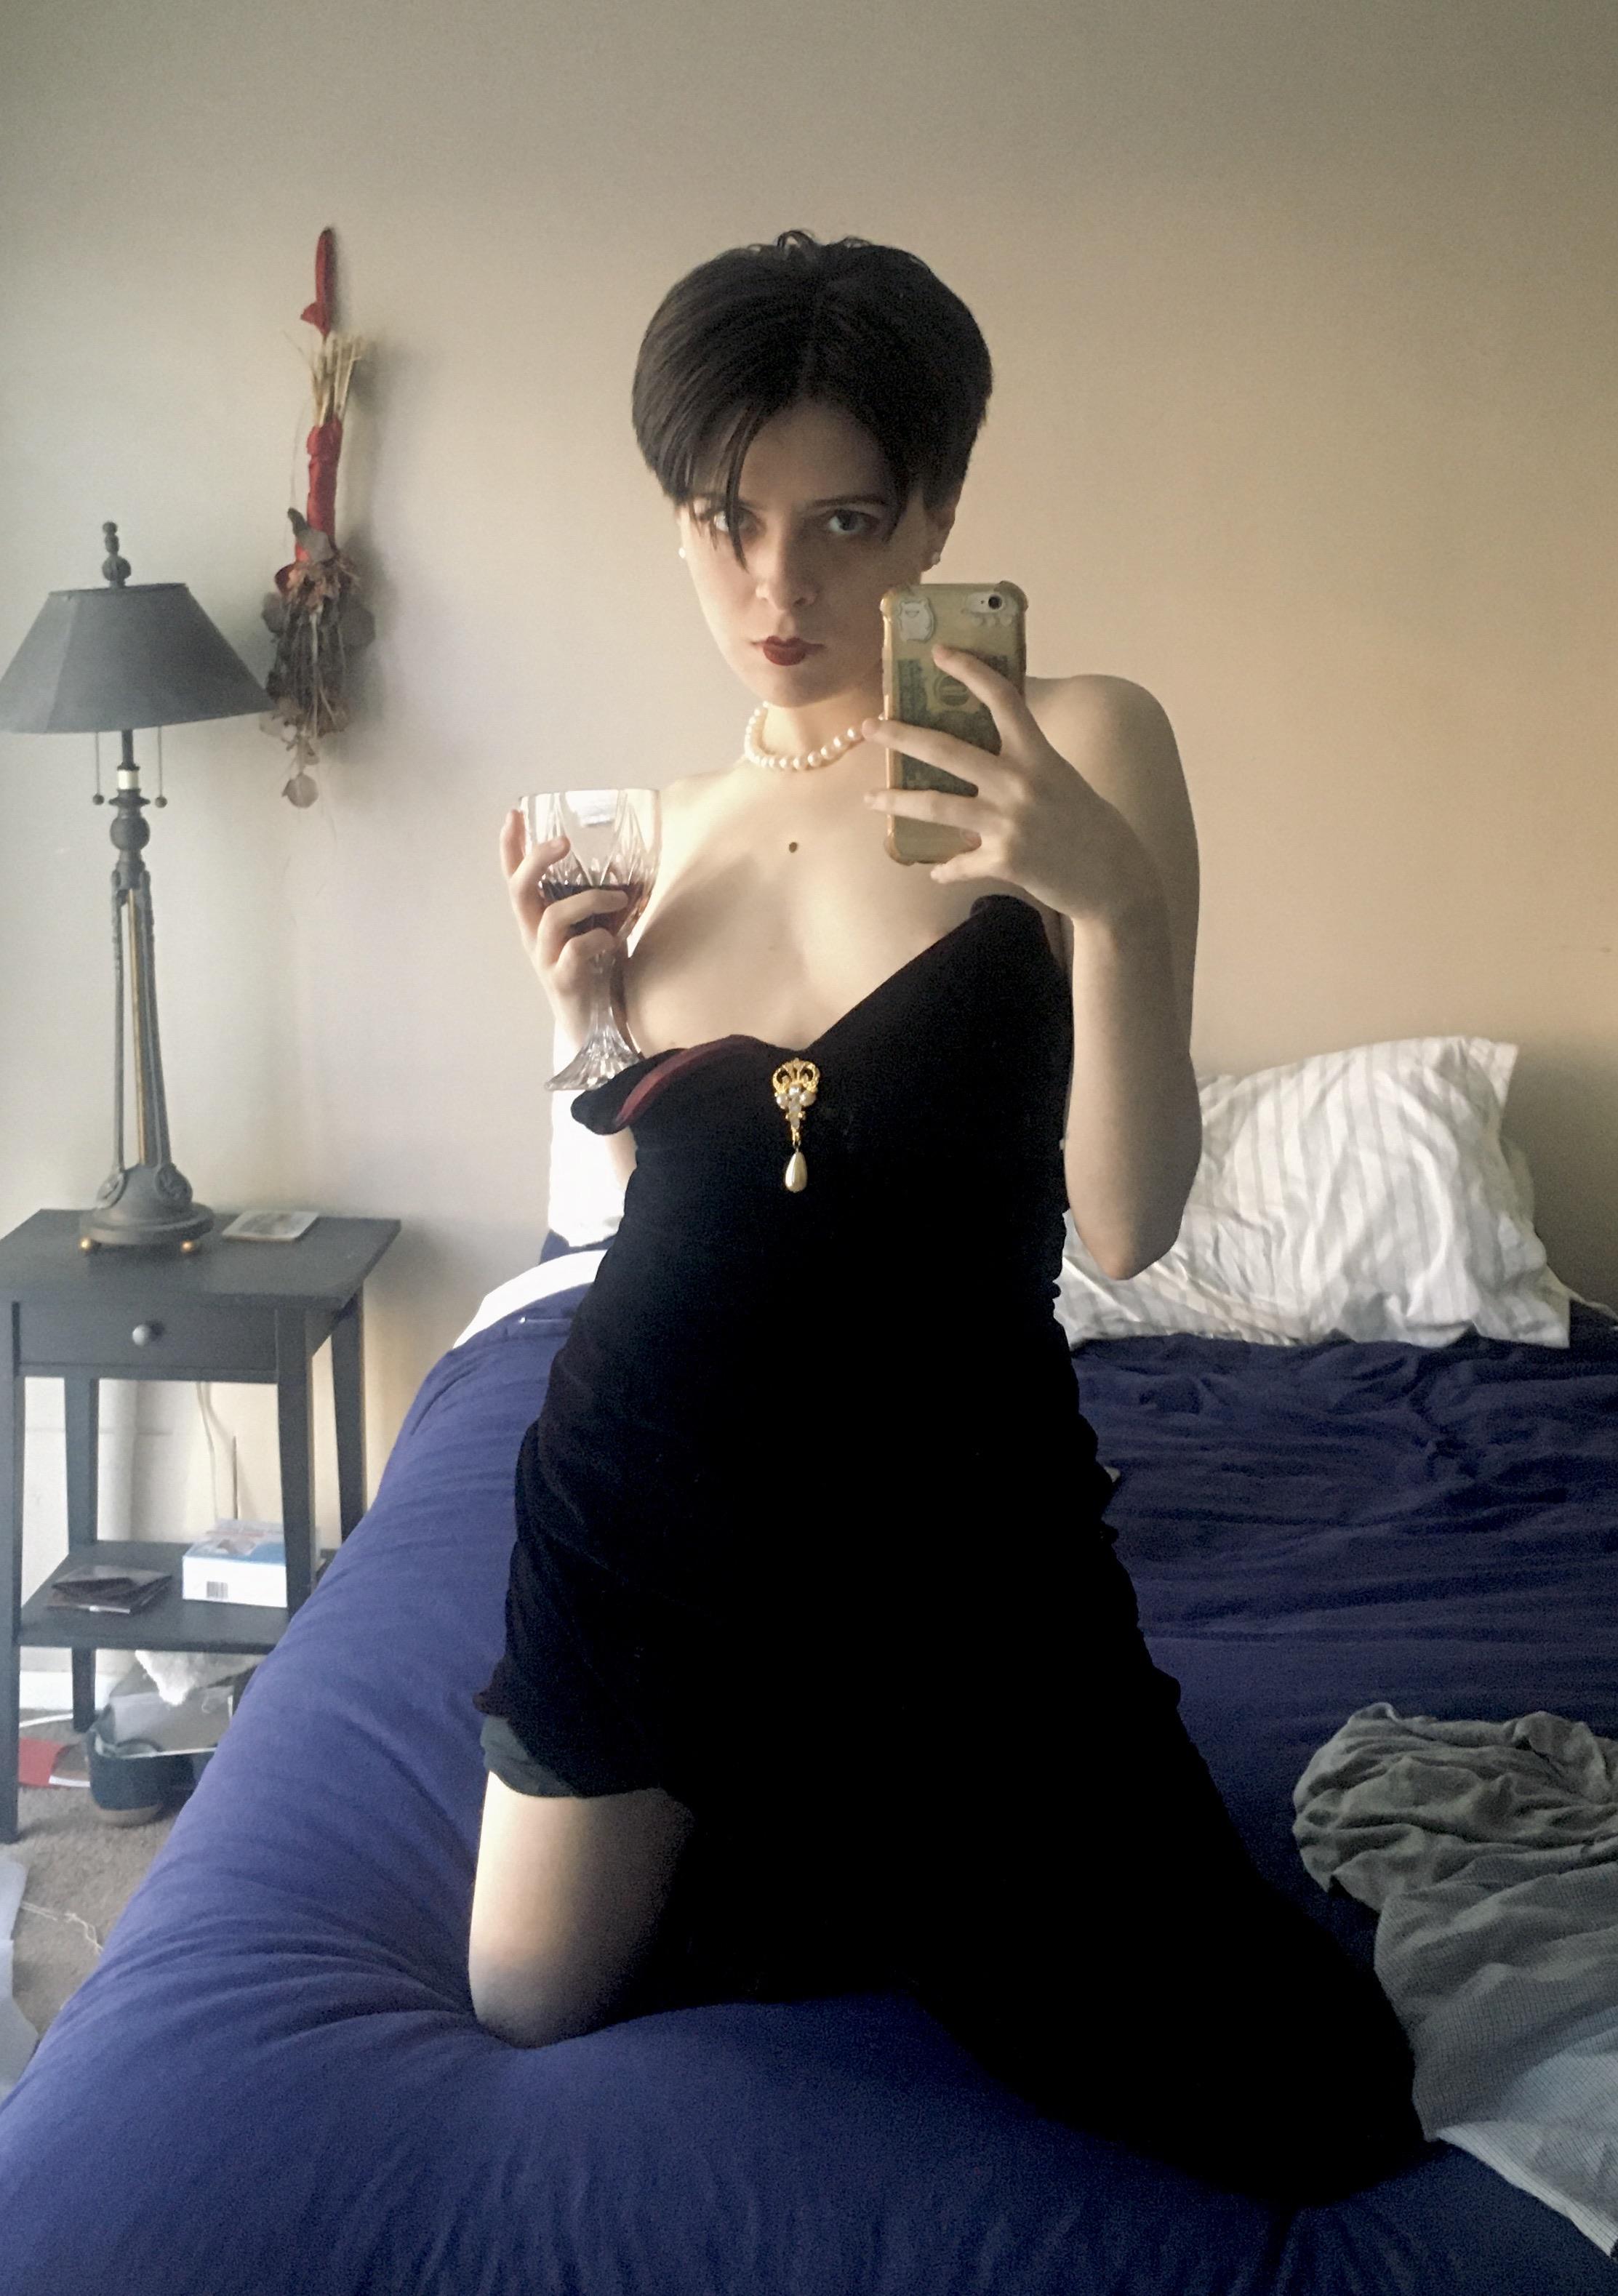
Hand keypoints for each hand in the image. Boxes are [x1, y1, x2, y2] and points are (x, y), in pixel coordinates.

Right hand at [500, 809, 628, 1030]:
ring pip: (553, 917)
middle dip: (537, 860)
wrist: (593, 1028)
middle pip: (519, 890)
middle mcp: (533, 936)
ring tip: (619, 896)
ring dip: (589, 900)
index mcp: (536, 920)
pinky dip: (598, 938)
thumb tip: (628, 872)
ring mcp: (545, 959)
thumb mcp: (594, 929)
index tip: (515, 813)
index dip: (511, 847)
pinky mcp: (563, 980)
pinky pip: (576, 950)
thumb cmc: (594, 972)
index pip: (514, 877)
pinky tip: (614, 941)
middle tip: (564, 842)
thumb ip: (599, 905)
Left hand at [860, 648, 1158, 924]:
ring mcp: (1009, 823)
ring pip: (937, 806)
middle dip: (901, 736)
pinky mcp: (1005, 860)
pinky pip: (960, 863)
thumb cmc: (1090, 825)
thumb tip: (984, 754)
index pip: (1003, 699)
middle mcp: (1020, 783)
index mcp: (1038, 755)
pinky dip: (945, 868)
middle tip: (869, 726)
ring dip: (897, 801)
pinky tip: (936, 870)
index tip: (939, 653)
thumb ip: (1026, 762)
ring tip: (870, 799)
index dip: (970, 672)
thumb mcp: (1062, 778)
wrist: (1114, 879)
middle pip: (947, 751)